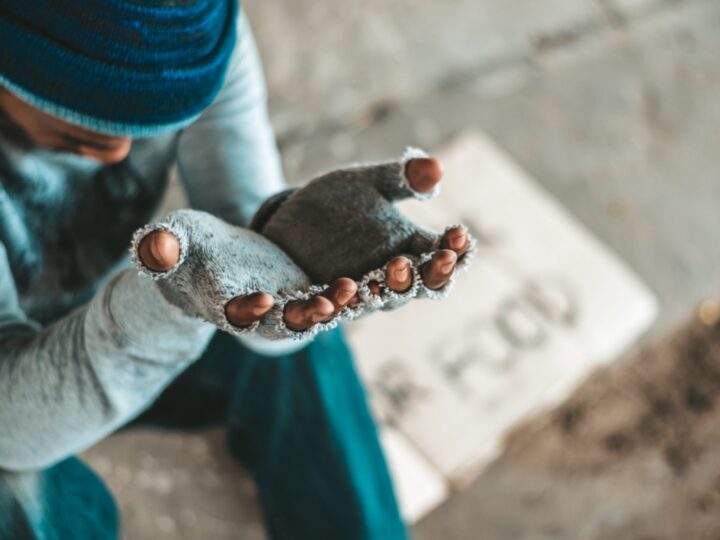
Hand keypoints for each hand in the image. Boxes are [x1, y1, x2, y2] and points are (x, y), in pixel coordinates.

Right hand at [133, 210, 359, 336]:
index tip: (262, 298)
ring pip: (312, 312)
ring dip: (334, 305)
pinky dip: (347, 293)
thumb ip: (162, 247)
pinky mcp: (305, 291)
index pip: (234, 312)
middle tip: (326, 306)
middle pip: (281, 322)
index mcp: (222, 304)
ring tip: (356, 289)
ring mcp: (285, 305)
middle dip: (303, 316)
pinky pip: (329, 296)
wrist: (211, 257)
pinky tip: (371, 279)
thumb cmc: (186, 247)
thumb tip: (154, 245)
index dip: (247, 308)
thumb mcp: (173, 239)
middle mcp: (258, 314)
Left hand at [254, 148, 474, 317]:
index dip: (454, 251)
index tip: (458, 233)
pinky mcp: (309, 306)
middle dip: (417, 277)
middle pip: (412, 289)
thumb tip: (436, 166)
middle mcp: (384, 281)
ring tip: (366, 282)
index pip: (441, 259)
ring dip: (371, 295)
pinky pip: (314, 316)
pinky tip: (317, 302)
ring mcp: (349, 296)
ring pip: (368, 305)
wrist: (290, 225)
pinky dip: (317, 311)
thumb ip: (401, 177)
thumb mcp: (368, 183)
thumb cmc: (340, 204)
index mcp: (407, 252)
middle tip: (417, 260)